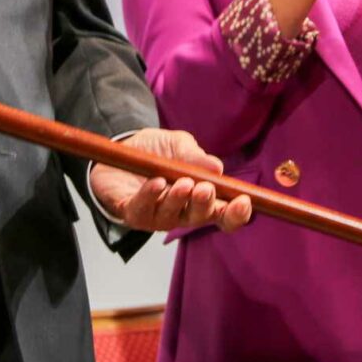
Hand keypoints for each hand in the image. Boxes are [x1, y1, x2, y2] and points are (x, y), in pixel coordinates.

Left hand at [89, 129, 254, 233]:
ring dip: (179, 199)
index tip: (244, 201)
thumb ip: (195, 155)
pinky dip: (151, 196)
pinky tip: (156, 182)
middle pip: (201, 216)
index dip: (235, 213)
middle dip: (206, 204)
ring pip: (172, 215)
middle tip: (206, 189)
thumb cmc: (153, 151)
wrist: (117, 149)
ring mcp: (157, 216)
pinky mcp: (133, 213)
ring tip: (183, 183)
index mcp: (199, 198)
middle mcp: (181, 211)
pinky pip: (143, 209)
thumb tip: (217, 167)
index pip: (223, 213)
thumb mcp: (177, 144)